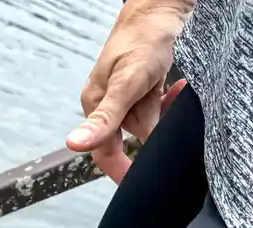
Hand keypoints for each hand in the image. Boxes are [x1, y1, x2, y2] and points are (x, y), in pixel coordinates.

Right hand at [68, 0, 192, 182]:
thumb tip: (75, 144)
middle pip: (133, 138)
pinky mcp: (144, 90)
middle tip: (167, 116)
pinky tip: (177, 87)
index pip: (105, 152)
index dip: (123, 171)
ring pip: (150, 124)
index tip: (143, 184)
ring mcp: (128, 98)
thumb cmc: (144, 38)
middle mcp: (110, 105)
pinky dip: (171, 102)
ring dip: (166, 113)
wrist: (163, 7)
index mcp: (96, 105)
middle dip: (154, 130)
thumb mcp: (126, 82)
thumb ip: (104, 118)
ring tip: (172, 88)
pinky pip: (158, 109)